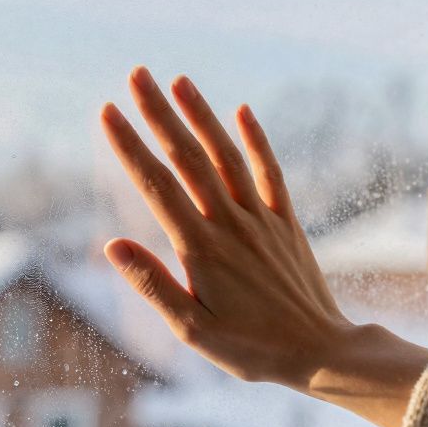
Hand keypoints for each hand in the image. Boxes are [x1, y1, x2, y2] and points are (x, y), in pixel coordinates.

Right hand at [100, 67, 427, 426]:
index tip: (108, 111)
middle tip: (136, 74)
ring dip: (202, 115)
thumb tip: (112, 245)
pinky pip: (270, 173)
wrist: (320, 352)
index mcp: (200, 248)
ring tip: (179, 80)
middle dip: (159, 113)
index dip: (130, 146)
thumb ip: (152, 284)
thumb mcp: (191, 330)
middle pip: (188, 158)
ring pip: (226, 156)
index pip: (156, 186)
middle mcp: (230, 223)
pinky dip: (256, 140)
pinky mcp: (286, 223)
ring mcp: (261, 219)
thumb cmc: (250, 348)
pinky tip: (241, 111)